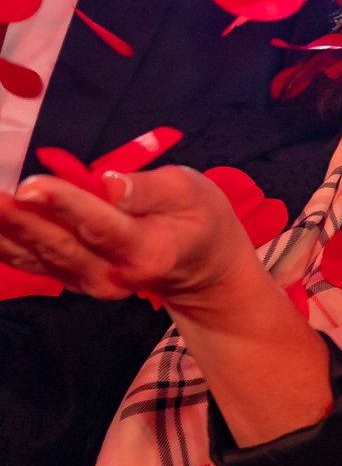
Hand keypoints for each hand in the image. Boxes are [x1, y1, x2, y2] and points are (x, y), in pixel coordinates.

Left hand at [0, 167, 256, 306]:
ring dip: (3, 230)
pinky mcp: (70, 279)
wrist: (198, 265)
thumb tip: (109, 183)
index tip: (32, 185)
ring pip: (37, 255)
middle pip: (59, 244)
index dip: (65, 205)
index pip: (101, 226)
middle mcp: (113, 275)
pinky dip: (4, 244)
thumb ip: (148, 188)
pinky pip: (30, 262)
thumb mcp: (190, 191)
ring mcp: (88, 283)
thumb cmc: (196, 217)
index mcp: (149, 250)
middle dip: (17, 218)